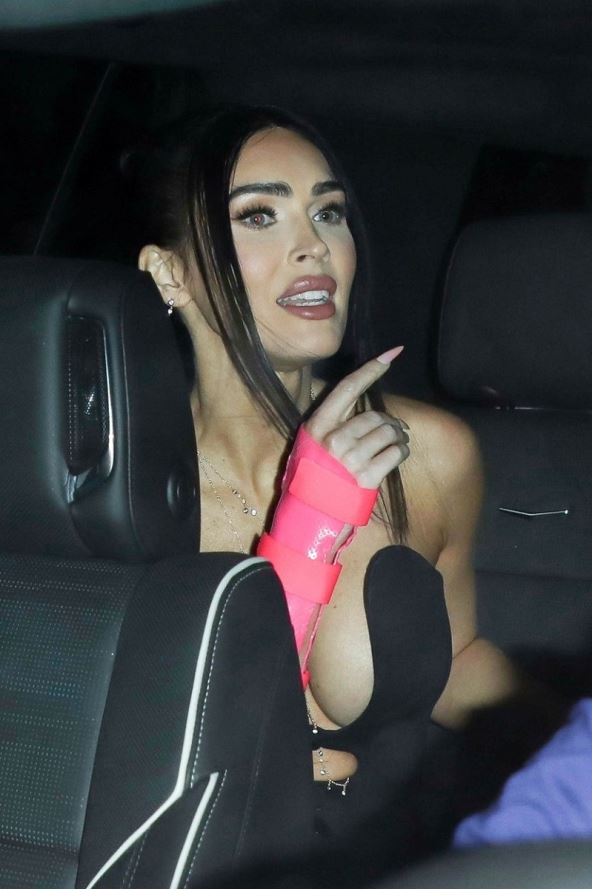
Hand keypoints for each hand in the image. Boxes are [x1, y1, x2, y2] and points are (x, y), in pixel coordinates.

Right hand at [305, 347, 409, 489]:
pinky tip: (396, 455)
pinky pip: (395, 454)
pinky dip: (401, 452)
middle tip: (396, 430)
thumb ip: (334, 423)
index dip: (372, 368)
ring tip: (396, 443)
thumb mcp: (312, 444)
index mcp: (317, 426)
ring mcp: (350, 459)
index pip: (348, 388)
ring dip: (398, 437)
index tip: (393, 353)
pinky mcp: (366, 478)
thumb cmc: (311, 478)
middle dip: (391, 422)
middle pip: (375, 416)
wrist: (308, 516)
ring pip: (388, 433)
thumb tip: (365, 410)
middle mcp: (333, 439)